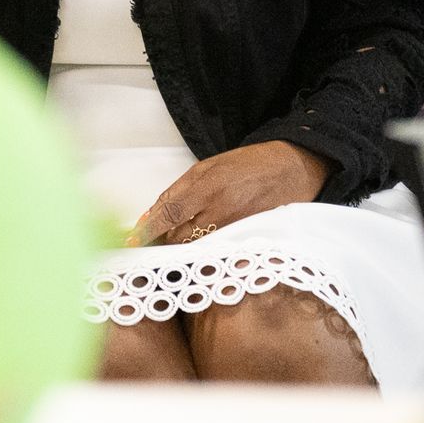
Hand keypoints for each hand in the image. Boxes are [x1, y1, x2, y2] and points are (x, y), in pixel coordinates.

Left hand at [125, 141, 332, 246]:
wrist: (292, 170)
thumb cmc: (248, 165)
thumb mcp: (208, 167)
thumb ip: (179, 192)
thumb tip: (151, 217)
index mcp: (208, 185)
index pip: (169, 213)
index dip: (148, 231)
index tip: (131, 242)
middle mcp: (221, 210)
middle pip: (179, 238)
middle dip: (159, 246)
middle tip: (144, 251)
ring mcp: (235, 229)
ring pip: (195, 251)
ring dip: (177, 254)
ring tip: (165, 255)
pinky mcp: (247, 241)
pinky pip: (215, 255)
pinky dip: (200, 257)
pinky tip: (193, 257)